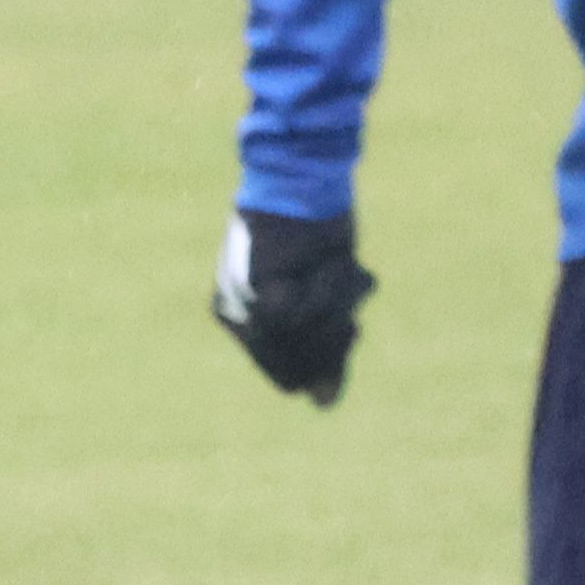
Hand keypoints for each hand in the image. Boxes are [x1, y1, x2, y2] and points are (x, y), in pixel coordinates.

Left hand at [215, 207, 373, 404]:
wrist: (304, 179)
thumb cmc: (317, 238)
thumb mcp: (327, 302)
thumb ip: (326, 354)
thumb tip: (321, 405)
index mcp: (244, 323)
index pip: (288, 378)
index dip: (328, 356)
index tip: (348, 322)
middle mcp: (236, 317)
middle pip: (296, 369)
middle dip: (333, 338)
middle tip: (347, 306)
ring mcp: (241, 305)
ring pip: (306, 341)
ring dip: (337, 306)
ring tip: (335, 270)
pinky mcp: (254, 287)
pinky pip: (304, 315)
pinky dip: (330, 291)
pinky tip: (328, 263)